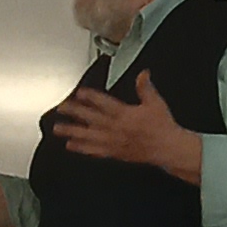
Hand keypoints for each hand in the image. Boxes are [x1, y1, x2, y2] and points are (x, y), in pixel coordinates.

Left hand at [58, 68, 201, 185]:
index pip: (104, 104)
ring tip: (58, 129)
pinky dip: (82, 148)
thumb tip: (143, 74)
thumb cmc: (162, 126)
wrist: (168, 148)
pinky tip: (71, 145)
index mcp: (125, 114)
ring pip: (89, 135)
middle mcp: (116, 128)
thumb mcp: (155, 103)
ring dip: (72, 132)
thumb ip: (146, 87)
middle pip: (91, 119)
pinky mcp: (114, 152)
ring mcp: (113, 141)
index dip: (91, 97)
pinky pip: (95, 150)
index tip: (79, 93)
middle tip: (61, 108)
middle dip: (75, 113)